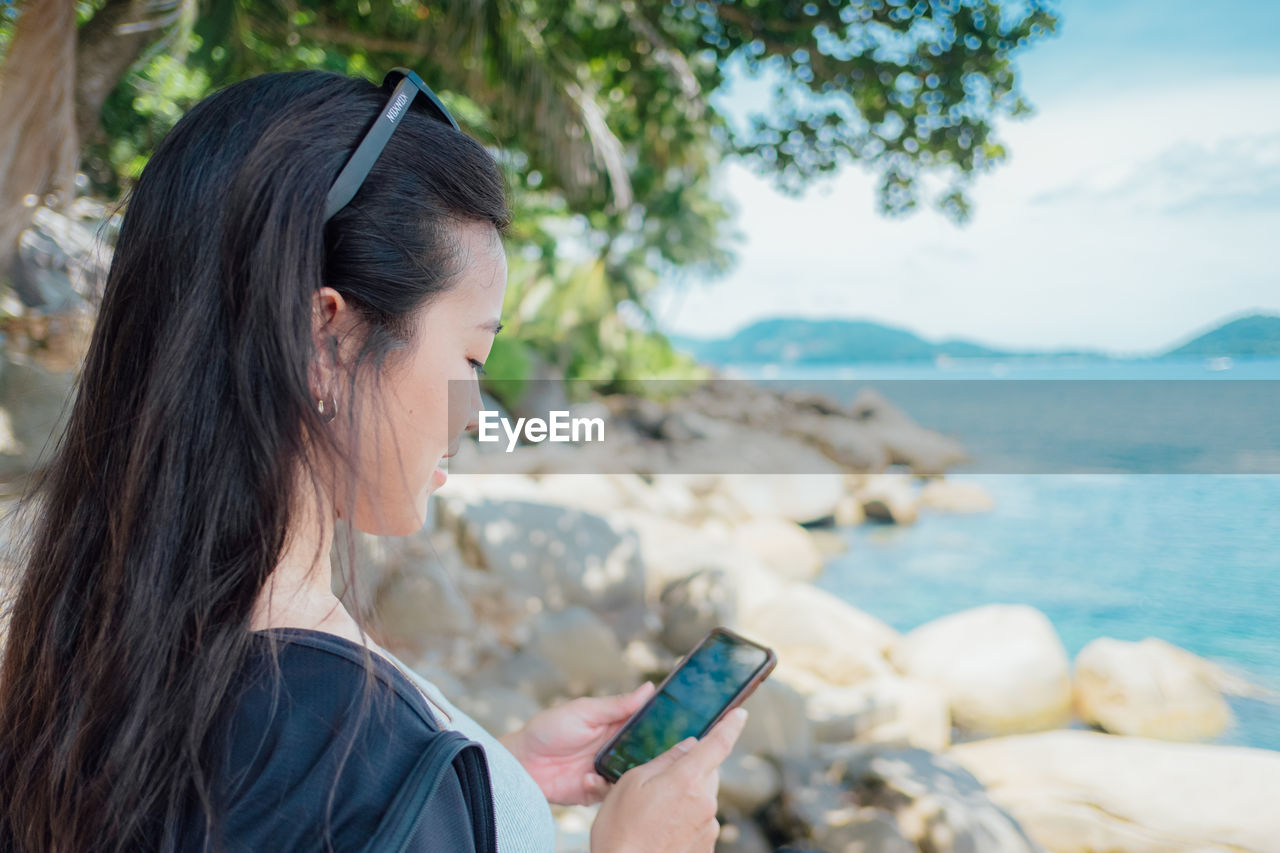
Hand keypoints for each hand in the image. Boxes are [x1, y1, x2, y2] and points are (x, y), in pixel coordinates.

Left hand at [502, 681, 655, 805]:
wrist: (522, 762)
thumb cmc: (549, 729)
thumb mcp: (584, 711)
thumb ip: (617, 705)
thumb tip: (649, 688)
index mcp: (616, 724)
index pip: (647, 723)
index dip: (663, 723)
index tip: (678, 723)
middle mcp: (616, 748)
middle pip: (647, 752)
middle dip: (652, 754)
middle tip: (652, 753)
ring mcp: (608, 770)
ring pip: (634, 775)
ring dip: (628, 773)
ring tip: (613, 767)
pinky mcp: (596, 791)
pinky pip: (611, 793)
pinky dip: (601, 787)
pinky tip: (586, 778)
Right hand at [589, 706, 748, 852]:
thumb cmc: (620, 831)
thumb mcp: (631, 784)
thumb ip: (664, 760)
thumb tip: (688, 747)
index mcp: (686, 780)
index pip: (718, 744)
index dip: (731, 725)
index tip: (740, 714)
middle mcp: (705, 803)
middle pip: (707, 773)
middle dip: (690, 772)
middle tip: (659, 786)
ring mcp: (708, 828)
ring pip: (702, 799)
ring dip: (686, 799)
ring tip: (654, 817)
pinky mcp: (706, 847)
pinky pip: (700, 823)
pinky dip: (685, 822)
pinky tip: (662, 832)